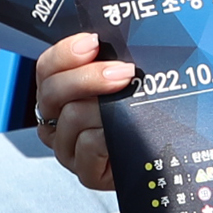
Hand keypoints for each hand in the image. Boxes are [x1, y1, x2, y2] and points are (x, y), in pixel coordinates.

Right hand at [35, 32, 137, 190]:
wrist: (166, 157)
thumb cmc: (144, 115)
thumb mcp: (125, 82)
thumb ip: (110, 61)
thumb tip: (107, 39)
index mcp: (60, 95)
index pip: (47, 67)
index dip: (66, 52)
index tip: (94, 42)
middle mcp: (57, 121)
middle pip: (53, 90)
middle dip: (89, 77)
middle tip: (124, 72)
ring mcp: (68, 149)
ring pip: (72, 116)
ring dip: (106, 110)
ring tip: (131, 110)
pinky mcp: (85, 173)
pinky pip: (88, 145)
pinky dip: (108, 137)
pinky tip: (124, 135)